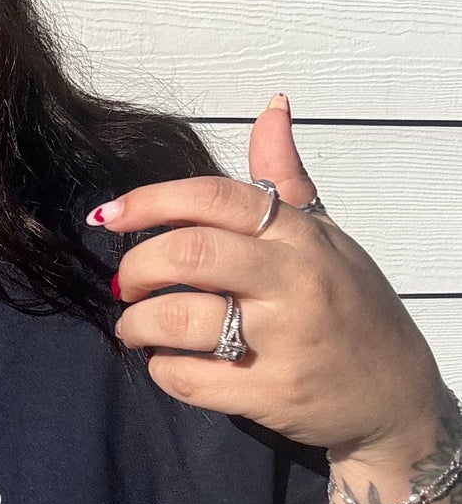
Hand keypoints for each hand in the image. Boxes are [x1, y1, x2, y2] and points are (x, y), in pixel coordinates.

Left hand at [94, 94, 447, 462]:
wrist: (395, 396)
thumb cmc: (352, 306)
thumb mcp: (327, 237)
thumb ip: (285, 180)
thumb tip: (271, 108)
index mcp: (301, 236)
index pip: (214, 198)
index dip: (149, 201)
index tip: (108, 216)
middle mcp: (294, 281)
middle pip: (188, 254)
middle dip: (136, 267)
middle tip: (126, 283)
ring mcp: (284, 340)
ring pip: (178, 319)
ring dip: (137, 323)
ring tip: (135, 326)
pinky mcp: (270, 394)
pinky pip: (188, 378)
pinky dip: (162, 369)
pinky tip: (167, 361)